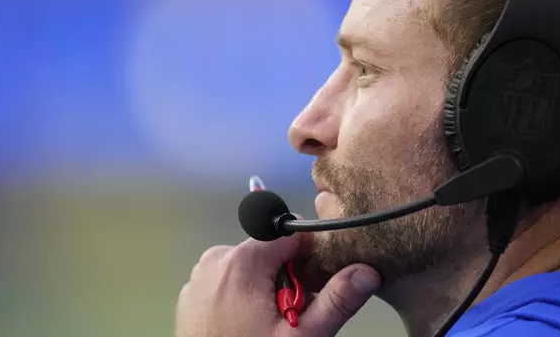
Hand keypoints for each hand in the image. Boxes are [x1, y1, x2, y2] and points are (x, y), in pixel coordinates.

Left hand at [175, 232, 380, 336]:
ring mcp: (201, 275)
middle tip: (292, 315)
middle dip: (287, 278)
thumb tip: (367, 272)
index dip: (310, 256)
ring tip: (269, 323)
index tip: (316, 285)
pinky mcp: (192, 292)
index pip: (290, 234)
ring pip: (249, 267)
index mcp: (243, 260)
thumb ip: (336, 302)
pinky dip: (241, 295)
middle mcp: (218, 258)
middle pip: (269, 252)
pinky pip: (227, 280)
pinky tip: (246, 324)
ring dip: (265, 288)